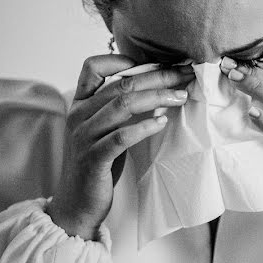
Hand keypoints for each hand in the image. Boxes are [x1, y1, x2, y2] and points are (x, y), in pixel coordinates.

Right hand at [46, 54, 195, 239]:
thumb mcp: (106, 129)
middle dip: (158, 76)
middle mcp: (78, 115)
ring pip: (122, 105)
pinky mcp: (93, 158)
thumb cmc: (100, 162)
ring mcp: (84, 136)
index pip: (92, 67)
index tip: (154, 63)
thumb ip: (120, 107)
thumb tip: (159, 85)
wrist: (78, 203)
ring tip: (181, 96)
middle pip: (121, 84)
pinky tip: (162, 123)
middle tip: (185, 75)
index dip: (122, 59)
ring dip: (157, 97)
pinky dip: (144, 127)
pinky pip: (121, 137)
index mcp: (80, 104)